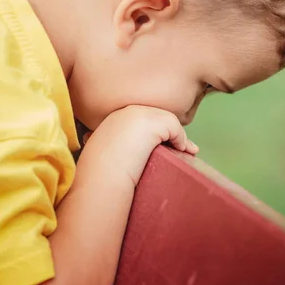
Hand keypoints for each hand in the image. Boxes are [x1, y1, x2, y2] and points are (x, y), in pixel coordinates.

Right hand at [76, 106, 198, 185]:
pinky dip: (181, 139)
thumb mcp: (103, 151)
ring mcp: (141, 114)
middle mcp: (127, 110)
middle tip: (180, 146)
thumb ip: (109, 143)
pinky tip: (182, 151)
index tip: (163, 143)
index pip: (141, 119)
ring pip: (166, 121)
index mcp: (114, 117)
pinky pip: (174, 128)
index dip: (154, 131)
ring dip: (177, 136)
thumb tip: (104, 143)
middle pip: (156, 116)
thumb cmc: (99, 170)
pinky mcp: (153, 121)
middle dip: (169, 132)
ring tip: (185, 150)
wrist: (101, 173)